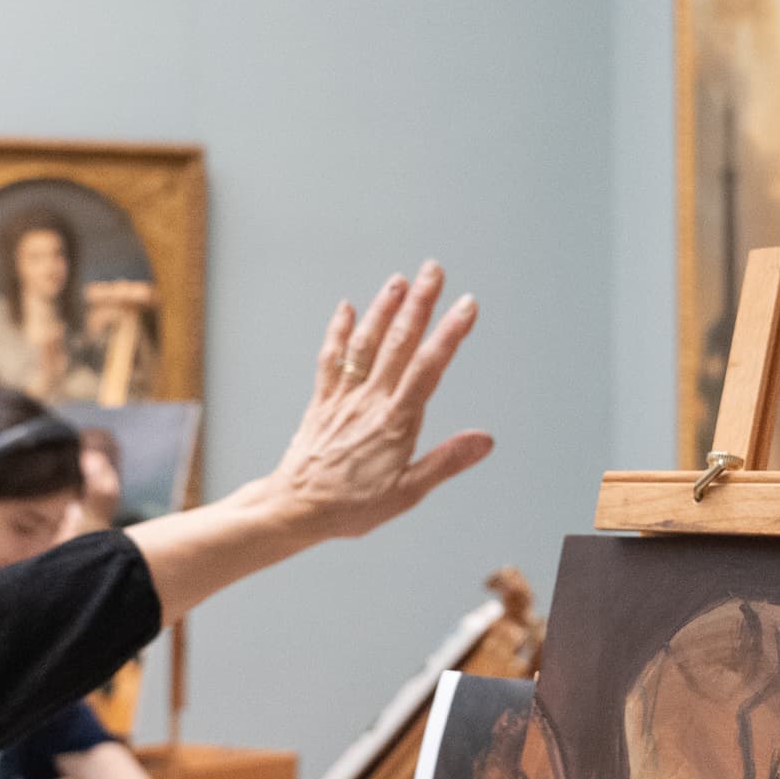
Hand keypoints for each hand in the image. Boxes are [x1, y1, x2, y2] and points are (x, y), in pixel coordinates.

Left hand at [258, 262, 491, 540]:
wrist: (294, 508)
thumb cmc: (350, 507)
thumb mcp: (407, 493)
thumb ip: (446, 462)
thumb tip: (484, 440)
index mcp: (395, 422)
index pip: (428, 368)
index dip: (449, 333)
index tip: (466, 305)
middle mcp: (369, 401)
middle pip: (399, 343)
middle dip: (419, 303)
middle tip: (433, 270)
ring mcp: (343, 397)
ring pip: (366, 343)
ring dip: (383, 308)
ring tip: (399, 279)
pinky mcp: (323, 401)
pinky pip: (331, 359)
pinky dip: (339, 331)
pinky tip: (348, 308)